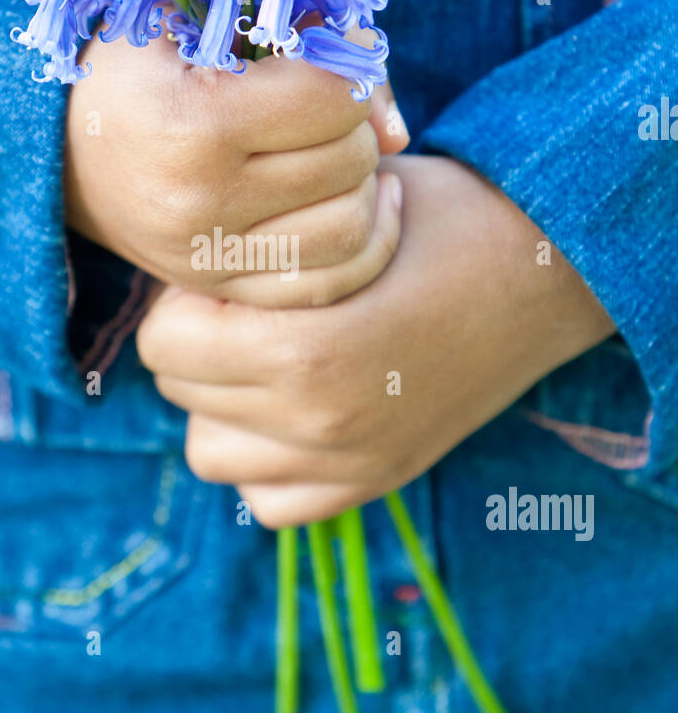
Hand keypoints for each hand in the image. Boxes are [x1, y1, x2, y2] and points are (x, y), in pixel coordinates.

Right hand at [65, 23, 407, 306]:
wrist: (57, 150)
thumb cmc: (137, 67)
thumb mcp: (197, 22)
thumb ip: (308, 46)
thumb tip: (400, 131)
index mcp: (191, 126)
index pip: (333, 99)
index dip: (344, 65)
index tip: (323, 54)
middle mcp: (199, 205)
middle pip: (349, 162)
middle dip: (353, 123)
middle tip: (326, 105)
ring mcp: (207, 258)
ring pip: (351, 228)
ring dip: (363, 184)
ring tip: (340, 152)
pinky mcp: (218, 290)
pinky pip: (327, 284)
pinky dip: (362, 245)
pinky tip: (360, 206)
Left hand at [136, 155, 616, 527]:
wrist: (548, 274)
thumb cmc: (444, 220)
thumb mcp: (343, 210)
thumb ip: (256, 247)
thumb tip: (182, 256)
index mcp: (306, 350)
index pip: (164, 343)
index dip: (185, 296)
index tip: (226, 273)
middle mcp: (319, 423)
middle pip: (181, 392)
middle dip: (198, 343)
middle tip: (247, 306)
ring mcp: (349, 463)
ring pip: (210, 452)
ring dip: (221, 405)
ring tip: (265, 357)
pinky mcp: (375, 481)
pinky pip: (268, 501)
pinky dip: (265, 462)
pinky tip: (294, 409)